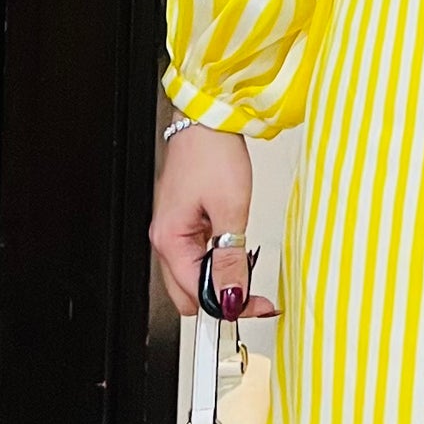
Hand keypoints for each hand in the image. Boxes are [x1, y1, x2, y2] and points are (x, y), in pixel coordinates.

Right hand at [149, 118, 276, 319]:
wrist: (208, 118)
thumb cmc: (213, 152)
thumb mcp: (231, 210)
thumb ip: (230, 259)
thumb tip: (232, 298)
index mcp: (170, 240)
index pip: (195, 296)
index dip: (229, 306)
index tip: (258, 305)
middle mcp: (165, 239)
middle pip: (188, 293)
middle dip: (221, 298)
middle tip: (256, 293)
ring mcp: (172, 230)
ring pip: (192, 276)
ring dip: (219, 279)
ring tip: (248, 268)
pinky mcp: (183, 220)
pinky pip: (196, 255)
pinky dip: (216, 260)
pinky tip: (234, 250)